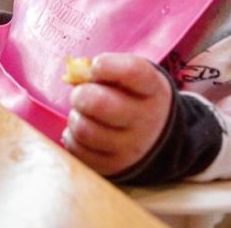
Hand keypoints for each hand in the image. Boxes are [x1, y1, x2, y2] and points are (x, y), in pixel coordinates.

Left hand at [62, 53, 172, 176]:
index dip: (106, 65)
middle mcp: (145, 120)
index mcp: (152, 89)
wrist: (157, 134)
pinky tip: (84, 128)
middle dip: (81, 94)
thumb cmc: (135, 96)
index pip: (131, 72)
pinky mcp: (113, 167)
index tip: (97, 66)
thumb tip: (76, 74)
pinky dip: (73, 137)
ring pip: (84, 129)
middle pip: (99, 103)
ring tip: (83, 113)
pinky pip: (78, 150)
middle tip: (81, 93)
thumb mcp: (133, 78)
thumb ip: (108, 70)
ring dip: (75, 117)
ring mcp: (130, 147)